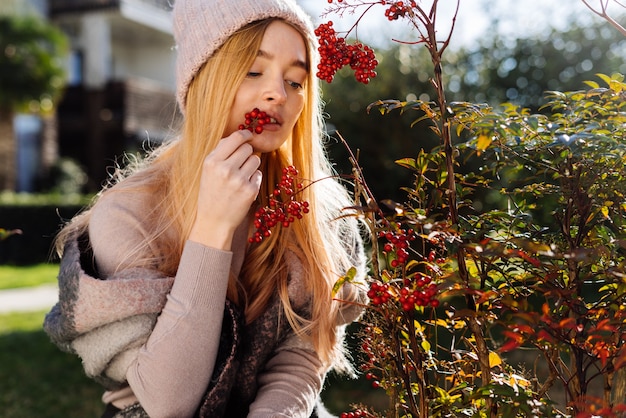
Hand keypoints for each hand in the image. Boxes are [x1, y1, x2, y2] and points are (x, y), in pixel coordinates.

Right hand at [189, 129, 261, 249]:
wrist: (214, 221)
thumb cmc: (211, 193)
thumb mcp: (207, 171)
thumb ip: (220, 152)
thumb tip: (239, 135)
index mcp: (212, 161)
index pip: (235, 138)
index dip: (245, 134)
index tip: (249, 134)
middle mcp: (225, 169)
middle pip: (247, 148)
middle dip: (247, 152)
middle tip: (240, 163)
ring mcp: (239, 180)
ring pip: (255, 159)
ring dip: (251, 165)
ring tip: (240, 176)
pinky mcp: (250, 190)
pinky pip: (258, 174)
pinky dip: (253, 178)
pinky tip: (243, 187)